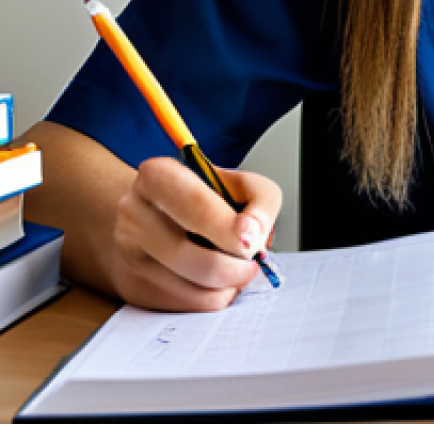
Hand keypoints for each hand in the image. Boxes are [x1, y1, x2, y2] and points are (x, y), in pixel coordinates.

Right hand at [111, 156, 281, 311]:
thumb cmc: (208, 200)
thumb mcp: (242, 185)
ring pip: (184, 285)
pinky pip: (180, 305)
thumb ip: (261, 200)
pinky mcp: (131, 285)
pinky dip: (209, 299)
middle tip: (252, 266)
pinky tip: (218, 284)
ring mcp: (126, 252)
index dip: (225, 227)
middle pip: (183, 252)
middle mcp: (133, 212)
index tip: (250, 242)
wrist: (162, 219)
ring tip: (237, 273)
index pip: (194, 205)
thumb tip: (253, 232)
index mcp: (158, 176)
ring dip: (223, 286)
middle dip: (229, 267)